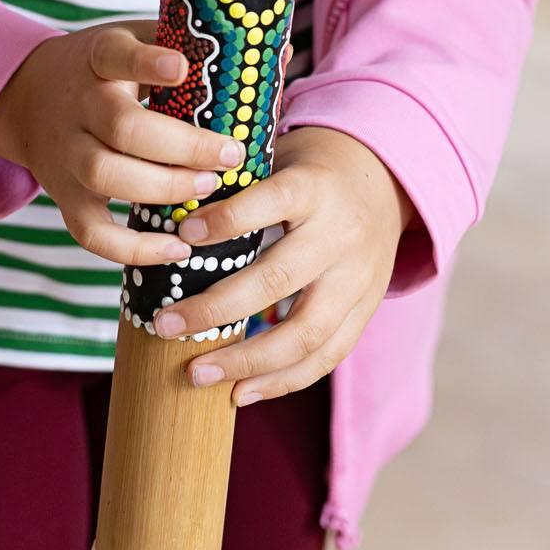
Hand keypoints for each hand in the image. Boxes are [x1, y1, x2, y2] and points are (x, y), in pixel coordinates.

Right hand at [0, 20, 247, 269]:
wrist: (27, 98)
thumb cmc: (106, 70)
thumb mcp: (135, 40)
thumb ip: (196, 48)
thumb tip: (283, 49)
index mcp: (98, 58)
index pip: (117, 55)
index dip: (147, 64)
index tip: (182, 69)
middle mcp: (78, 105)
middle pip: (122, 127)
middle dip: (181, 146)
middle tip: (229, 156)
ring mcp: (66, 153)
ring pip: (104, 175)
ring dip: (161, 189)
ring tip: (207, 193)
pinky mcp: (63, 196)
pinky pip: (91, 232)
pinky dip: (132, 250)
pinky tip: (178, 250)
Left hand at [149, 125, 416, 405]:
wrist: (384, 181)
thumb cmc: (311, 170)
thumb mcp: (281, 158)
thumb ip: (239, 187)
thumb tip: (170, 220)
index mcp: (314, 187)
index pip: (270, 202)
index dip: (226, 221)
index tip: (181, 236)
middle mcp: (340, 235)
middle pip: (279, 279)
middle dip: (216, 309)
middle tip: (166, 325)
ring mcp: (358, 279)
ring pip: (305, 332)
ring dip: (247, 362)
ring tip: (197, 373)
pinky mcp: (366, 311)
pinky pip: (326, 356)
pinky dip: (283, 381)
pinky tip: (241, 392)